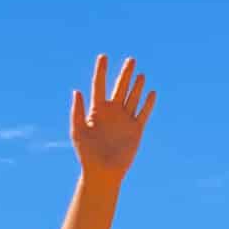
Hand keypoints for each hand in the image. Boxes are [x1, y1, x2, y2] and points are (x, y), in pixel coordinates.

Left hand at [70, 54, 155, 180]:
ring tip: (140, 74)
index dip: (101, 71)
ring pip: (133, 98)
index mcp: (96, 110)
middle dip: (125, 74)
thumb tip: (76, 91)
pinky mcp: (136, 129)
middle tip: (131, 59)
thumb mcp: (78, 131)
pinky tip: (151, 93)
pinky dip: (148, 104)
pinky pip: (143, 113)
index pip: (99, 85)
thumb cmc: (87, 154)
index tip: (103, 56)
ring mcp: (125, 120)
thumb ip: (77, 111)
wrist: (102, 172)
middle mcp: (112, 112)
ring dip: (137, 86)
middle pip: (120, 88)